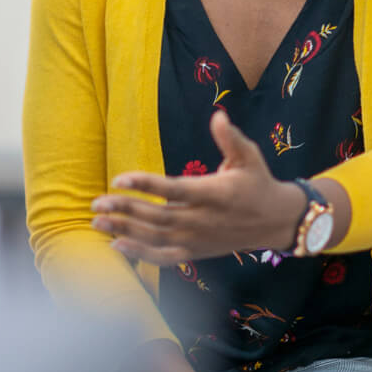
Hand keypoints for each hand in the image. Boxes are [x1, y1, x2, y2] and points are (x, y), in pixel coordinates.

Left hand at [94, 111, 304, 263]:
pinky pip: (164, 257)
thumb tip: (218, 115)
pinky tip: (117, 246)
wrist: (275, 222)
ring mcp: (198, 239)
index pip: (173, 189)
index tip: (118, 178)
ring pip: (155, 237)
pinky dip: (140, 254)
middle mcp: (202, 219)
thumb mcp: (249, 157)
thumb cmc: (258, 183)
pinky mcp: (196, 252)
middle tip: (96, 204)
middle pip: (156, 216)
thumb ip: (230, 138)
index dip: (145, 184)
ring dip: (124, 231)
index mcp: (214, 194)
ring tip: (97, 223)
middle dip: (124, 210)